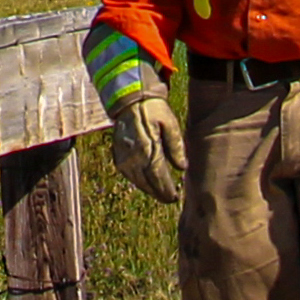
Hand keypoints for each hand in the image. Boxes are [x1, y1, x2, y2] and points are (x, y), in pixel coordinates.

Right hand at [105, 89, 186, 203]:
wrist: (129, 100)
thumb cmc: (153, 110)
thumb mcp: (170, 124)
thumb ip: (176, 146)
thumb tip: (182, 167)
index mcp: (147, 148)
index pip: (158, 177)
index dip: (166, 190)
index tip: (175, 198)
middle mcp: (133, 156)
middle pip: (147, 183)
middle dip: (159, 193)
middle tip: (170, 199)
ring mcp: (123, 157)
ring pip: (137, 181)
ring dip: (149, 189)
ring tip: (160, 194)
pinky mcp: (117, 155)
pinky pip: (128, 174)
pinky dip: (138, 181)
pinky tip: (147, 183)